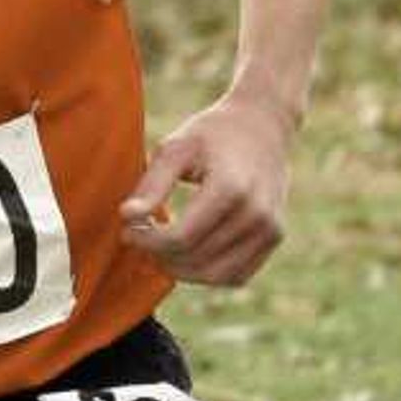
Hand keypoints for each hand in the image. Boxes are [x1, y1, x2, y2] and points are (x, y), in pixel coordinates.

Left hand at [119, 91, 293, 287]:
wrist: (263, 124)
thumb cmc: (212, 134)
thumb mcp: (176, 149)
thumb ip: (152, 185)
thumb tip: (126, 216)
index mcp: (230, 188)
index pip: (181, 237)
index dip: (148, 241)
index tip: (128, 230)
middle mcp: (256, 213)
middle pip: (196, 258)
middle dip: (160, 255)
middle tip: (141, 237)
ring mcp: (270, 228)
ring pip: (216, 276)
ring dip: (182, 270)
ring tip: (161, 248)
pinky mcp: (275, 237)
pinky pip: (236, 276)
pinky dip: (208, 273)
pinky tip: (188, 252)